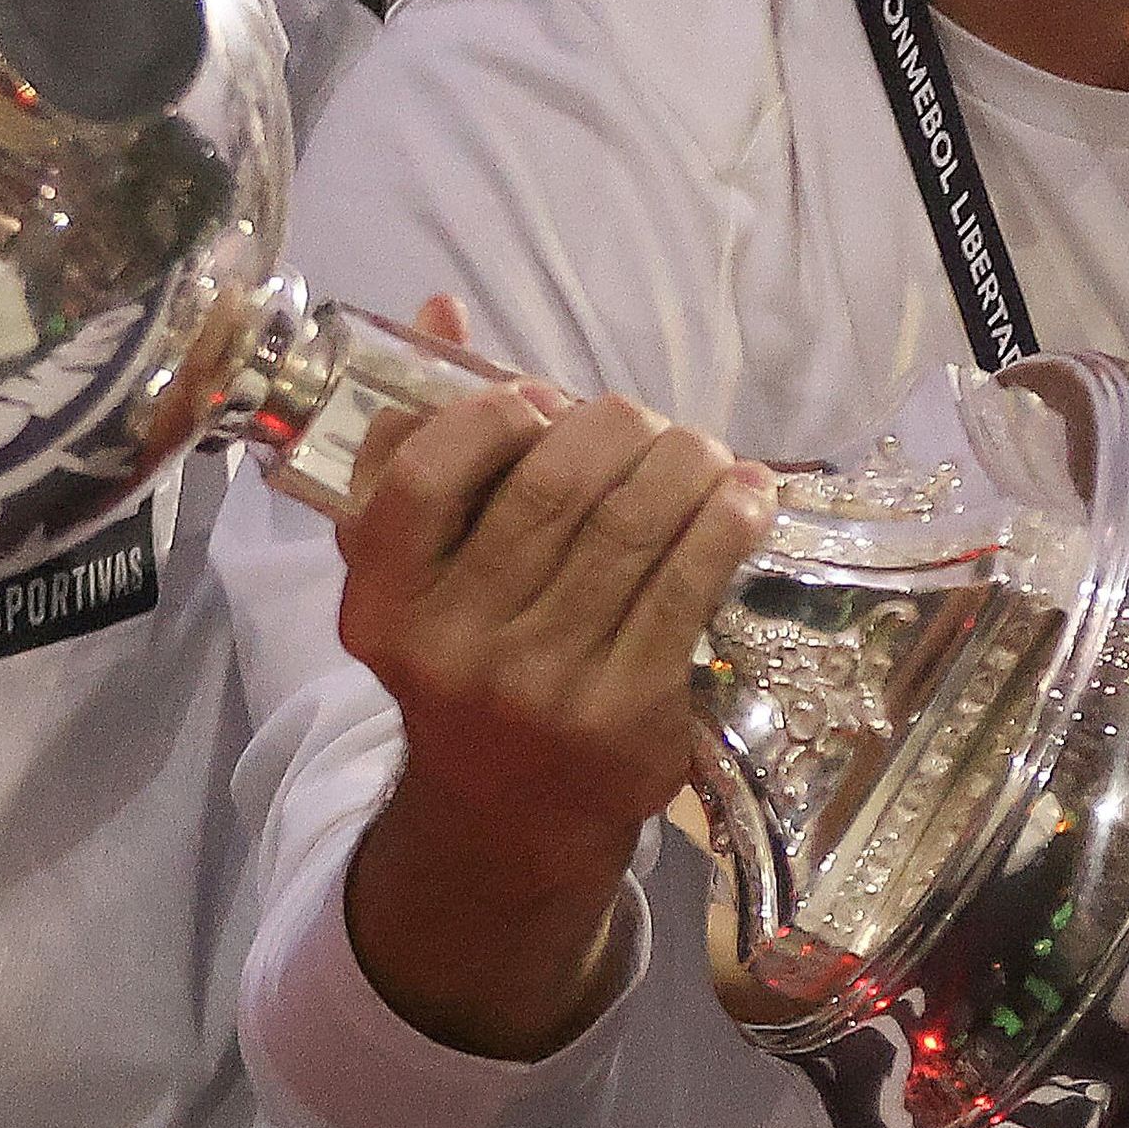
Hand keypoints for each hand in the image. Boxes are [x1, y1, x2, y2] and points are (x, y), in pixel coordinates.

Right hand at [333, 300, 776, 1057]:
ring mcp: (542, 685)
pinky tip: (746, 495)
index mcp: (382, 606)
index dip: (492, 415)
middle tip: (641, 423)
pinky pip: (687, 584)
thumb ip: (416, 446)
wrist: (507, 818)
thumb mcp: (413, 573)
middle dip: (613, 427)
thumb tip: (445, 310)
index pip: (424, 476)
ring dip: (685, 462)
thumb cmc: (465, 663)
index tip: (538, 401)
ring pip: (632, 524)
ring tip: (702, 451)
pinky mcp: (625, 712)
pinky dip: (726, 521)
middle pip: (550, 486)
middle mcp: (453, 649)